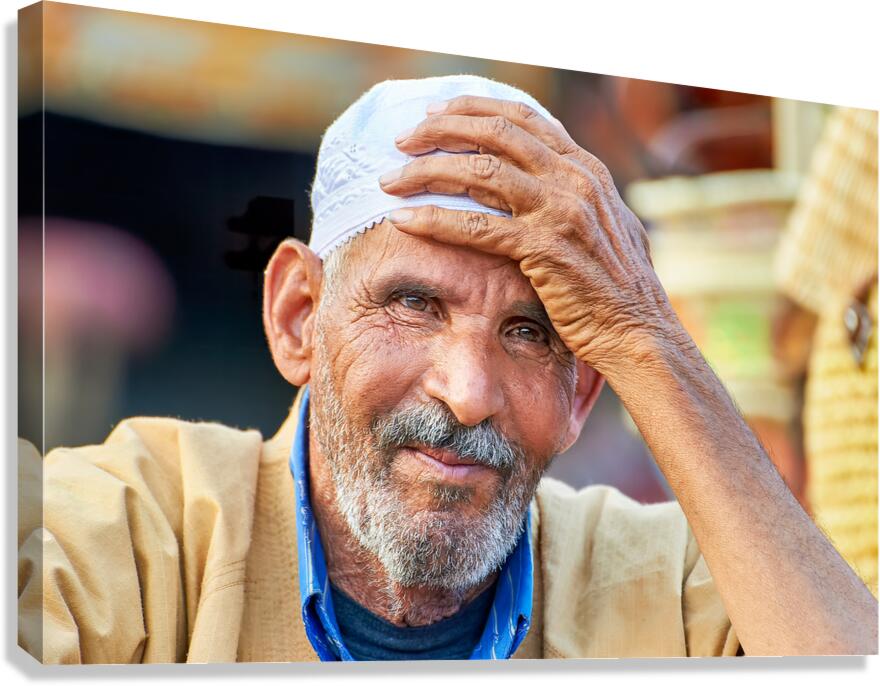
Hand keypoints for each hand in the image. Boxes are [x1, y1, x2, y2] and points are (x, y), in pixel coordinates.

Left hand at [379, 95, 681, 377]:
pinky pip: (478, 226)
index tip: (434, 114)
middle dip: (441, 129)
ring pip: (480, 171)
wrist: (639, 333)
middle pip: (495, 133)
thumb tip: (538, 181)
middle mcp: (575, 179)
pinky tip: (404, 220)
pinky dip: (436, 220)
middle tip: (401, 140)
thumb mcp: (602, 226)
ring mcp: (561, 211)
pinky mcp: (545, 248)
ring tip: (390, 179)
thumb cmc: (614, 288)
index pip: (522, 118)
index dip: (473, 110)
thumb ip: (571, 197)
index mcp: (585, 168)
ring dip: (427, 170)